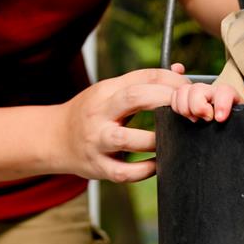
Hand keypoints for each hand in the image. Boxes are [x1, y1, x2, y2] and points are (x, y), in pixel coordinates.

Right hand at [54, 67, 188, 182]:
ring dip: (155, 140)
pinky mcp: (97, 167)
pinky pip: (124, 172)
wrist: (54, 139)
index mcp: (106, 90)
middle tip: (187, 111)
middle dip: (165, 101)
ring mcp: (96, 141)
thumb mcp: (111, 91)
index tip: (190, 89)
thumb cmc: (91, 112)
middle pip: (133, 98)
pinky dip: (145, 169)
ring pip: (126, 138)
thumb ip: (144, 82)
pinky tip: (158, 164)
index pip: (143, 76)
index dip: (171, 80)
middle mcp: (99, 113)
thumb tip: (180, 71)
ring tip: (173, 140)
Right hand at [171, 82, 240, 123]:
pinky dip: (176, 104)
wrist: (232, 138)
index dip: (220, 102)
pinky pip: (176, 96)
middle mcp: (214, 94)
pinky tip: (185, 116)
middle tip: (204, 120)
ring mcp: (200, 97)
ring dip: (185, 106)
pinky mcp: (188, 103)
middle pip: (198, 88)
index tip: (219, 119)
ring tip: (194, 119)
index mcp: (231, 98)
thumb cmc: (242, 130)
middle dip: (198, 105)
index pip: (224, 91)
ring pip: (185, 90)